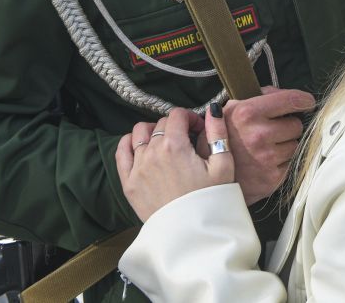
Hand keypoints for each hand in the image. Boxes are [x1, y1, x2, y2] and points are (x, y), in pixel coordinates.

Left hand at [116, 107, 228, 222]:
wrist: (191, 235)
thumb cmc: (210, 201)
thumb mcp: (224, 166)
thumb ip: (218, 133)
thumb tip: (213, 109)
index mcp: (175, 146)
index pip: (177, 115)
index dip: (190, 117)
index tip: (199, 129)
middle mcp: (152, 153)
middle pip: (160, 124)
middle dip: (175, 127)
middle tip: (187, 140)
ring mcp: (137, 167)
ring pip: (138, 133)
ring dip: (152, 132)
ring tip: (165, 143)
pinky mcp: (128, 183)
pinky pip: (121, 152)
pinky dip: (129, 142)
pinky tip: (140, 145)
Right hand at [197, 87, 315, 205]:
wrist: (210, 179)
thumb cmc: (222, 141)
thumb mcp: (230, 110)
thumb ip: (257, 97)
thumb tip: (282, 94)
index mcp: (248, 113)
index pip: (290, 100)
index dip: (303, 100)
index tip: (307, 102)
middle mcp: (260, 135)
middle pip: (296, 125)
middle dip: (288, 126)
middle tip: (273, 130)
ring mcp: (268, 158)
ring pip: (295, 145)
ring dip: (285, 144)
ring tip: (267, 147)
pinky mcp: (273, 177)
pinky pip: (290, 162)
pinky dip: (282, 161)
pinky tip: (266, 161)